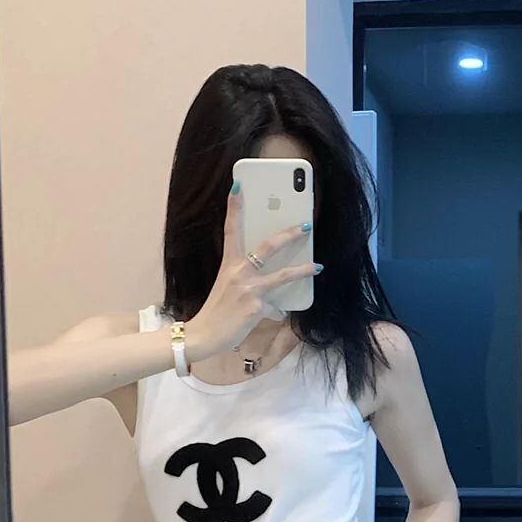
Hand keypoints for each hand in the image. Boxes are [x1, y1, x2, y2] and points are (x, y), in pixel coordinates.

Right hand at [186, 181, 317, 358]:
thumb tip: (267, 279)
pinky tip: (274, 316)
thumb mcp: (227, 287)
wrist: (203, 336)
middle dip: (289, 234)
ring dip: (304, 270)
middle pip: (268, 246)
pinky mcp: (256, 306)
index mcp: (229, 264)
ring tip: (318, 267)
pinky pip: (276, 308)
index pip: (230, 229)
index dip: (234, 207)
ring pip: (284, 276)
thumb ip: (245, 278)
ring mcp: (249, 289)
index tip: (238, 186)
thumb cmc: (216, 312)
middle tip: (306, 225)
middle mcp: (239, 272)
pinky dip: (277, 313)